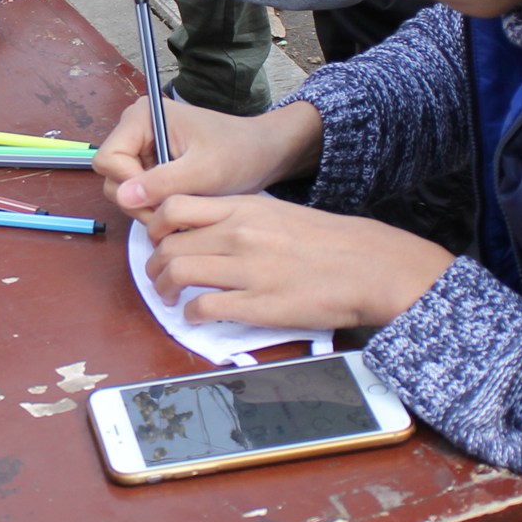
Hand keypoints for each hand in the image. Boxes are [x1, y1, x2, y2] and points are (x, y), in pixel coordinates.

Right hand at [97, 98, 322, 213]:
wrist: (262, 152)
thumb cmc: (238, 153)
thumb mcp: (203, 171)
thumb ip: (161, 183)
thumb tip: (122, 197)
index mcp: (143, 117)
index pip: (108, 158)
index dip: (128, 184)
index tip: (160, 201)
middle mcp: (136, 128)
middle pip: (113, 175)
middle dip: (137, 200)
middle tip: (171, 213)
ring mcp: (143, 146)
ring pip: (124, 188)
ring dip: (146, 206)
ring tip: (179, 210)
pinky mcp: (152, 162)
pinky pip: (138, 191)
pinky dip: (154, 204)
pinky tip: (179, 206)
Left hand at [144, 193, 453, 329]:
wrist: (368, 266)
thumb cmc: (326, 241)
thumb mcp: (277, 212)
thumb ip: (239, 215)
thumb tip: (203, 226)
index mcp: (244, 207)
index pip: (174, 206)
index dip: (154, 225)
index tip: (156, 239)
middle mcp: (239, 234)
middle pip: (168, 244)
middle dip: (153, 263)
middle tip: (157, 274)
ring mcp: (247, 270)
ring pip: (177, 273)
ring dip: (163, 288)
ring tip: (168, 296)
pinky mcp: (257, 305)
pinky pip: (203, 308)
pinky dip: (189, 314)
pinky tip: (194, 315)